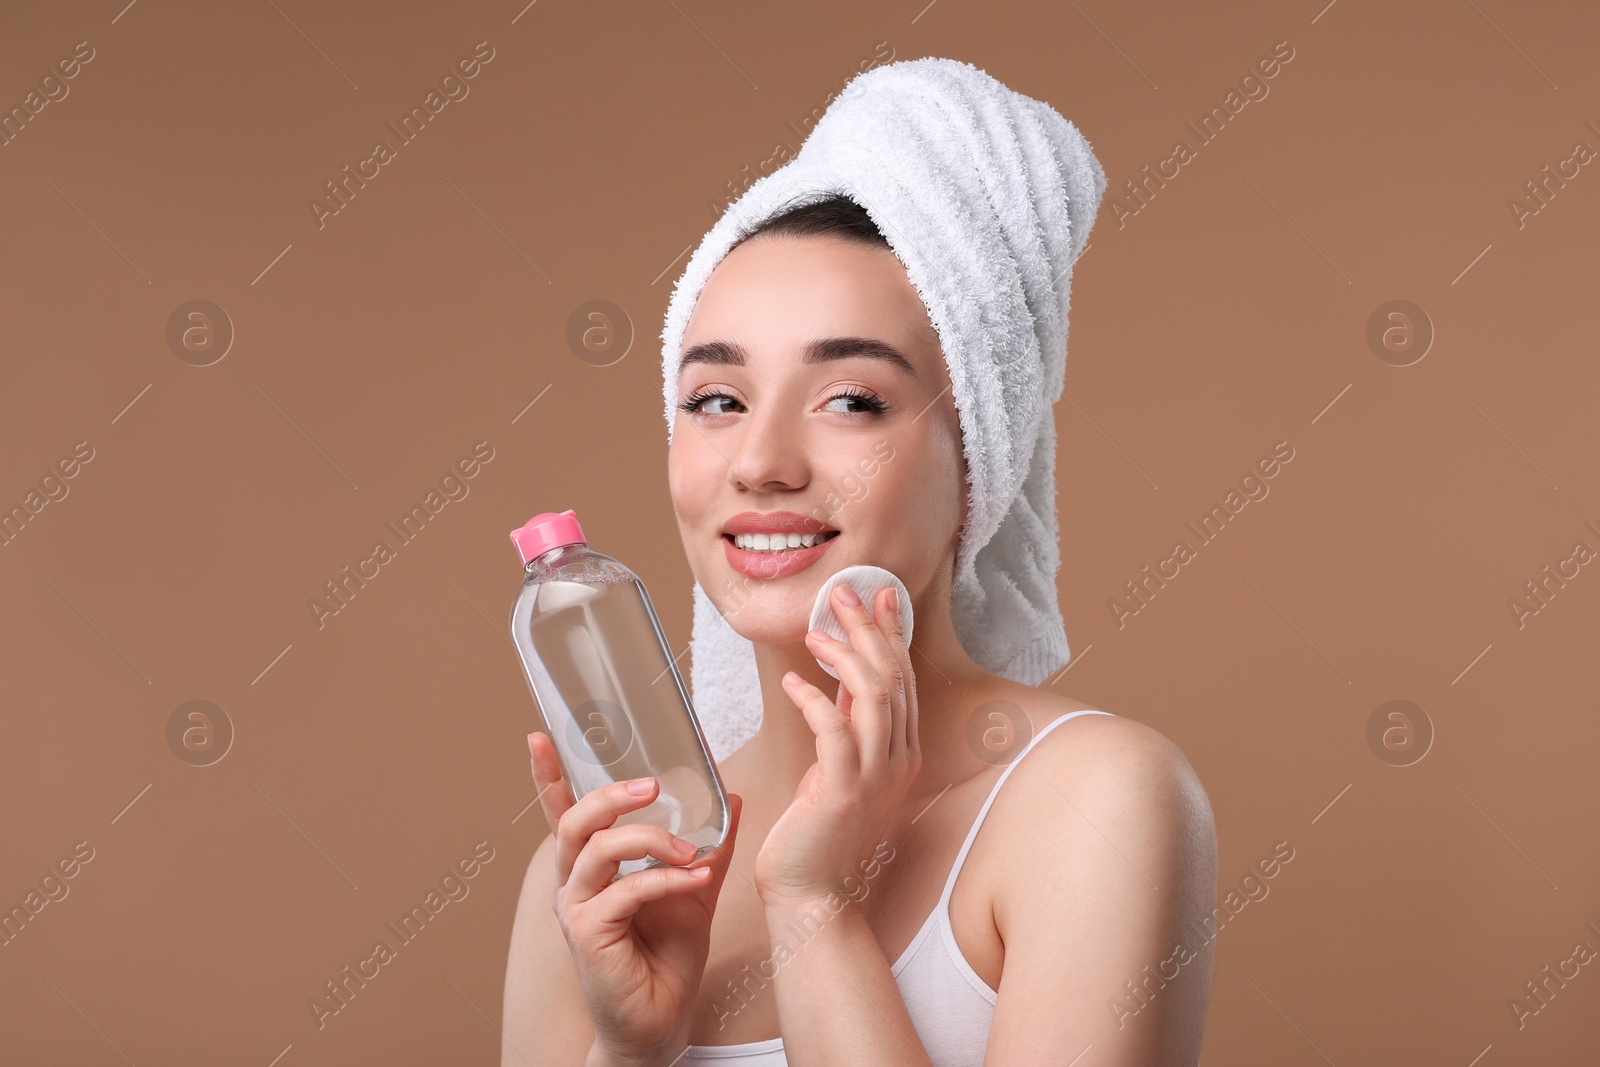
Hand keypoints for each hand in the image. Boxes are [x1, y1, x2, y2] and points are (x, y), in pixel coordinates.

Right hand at [529, 732, 743, 1064]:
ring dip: (647, 839)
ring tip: (687, 849)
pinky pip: (625, 891)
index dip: (549, 774)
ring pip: (596, 849)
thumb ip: (709, 846)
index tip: (541, 735)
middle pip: (575, 820)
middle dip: (611, 794)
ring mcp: (577, 908)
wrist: (661, 1021)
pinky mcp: (589, 933)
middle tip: (652, 785)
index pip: (563, 811)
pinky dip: (665, 881)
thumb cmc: (668, 957)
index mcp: (592, 866)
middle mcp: (575, 882)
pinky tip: (696, 882)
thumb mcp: (694, 889)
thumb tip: (732, 799)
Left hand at [755, 585, 922, 908]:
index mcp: (902, 755)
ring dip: (844, 654)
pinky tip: (793, 684)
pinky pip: (834, 728)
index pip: (904, 680)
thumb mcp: (839, 770)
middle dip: (869, 628)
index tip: (879, 596)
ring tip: (815, 633)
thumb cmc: (820, 836)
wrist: (814, 897)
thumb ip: (847, 728)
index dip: (891, 634)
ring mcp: (874, 777)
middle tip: (843, 594)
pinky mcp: (842, 790)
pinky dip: (813, 698)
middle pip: (892, 677)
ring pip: (872, 694)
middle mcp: (897, 761)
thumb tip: (839, 681)